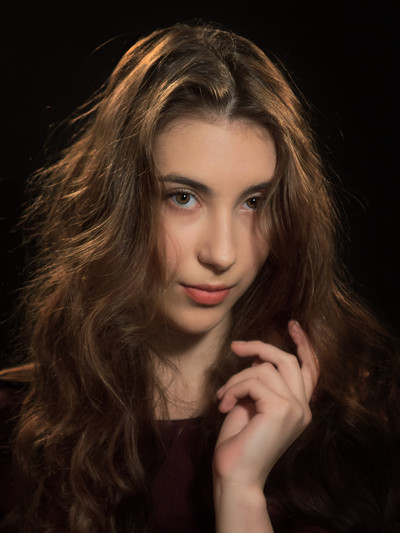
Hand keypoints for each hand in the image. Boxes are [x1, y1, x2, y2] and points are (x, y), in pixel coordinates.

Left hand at [213, 320, 318, 489]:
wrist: (235, 475)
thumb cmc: (240, 443)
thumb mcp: (253, 405)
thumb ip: (262, 383)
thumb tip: (258, 360)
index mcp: (300, 408)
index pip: (309, 369)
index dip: (303, 345)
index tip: (292, 325)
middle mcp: (304, 408)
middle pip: (287, 360)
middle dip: (260, 347)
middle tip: (236, 346)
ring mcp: (296, 409)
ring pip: (264, 370)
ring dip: (236, 379)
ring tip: (223, 397)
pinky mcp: (282, 409)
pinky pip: (254, 380)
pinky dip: (234, 388)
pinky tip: (224, 405)